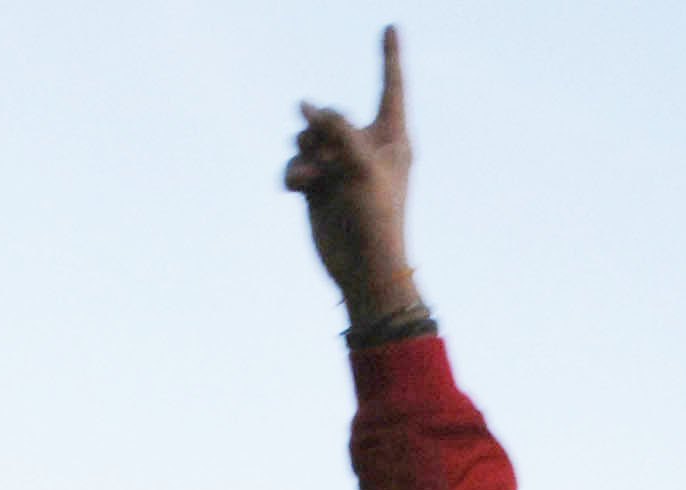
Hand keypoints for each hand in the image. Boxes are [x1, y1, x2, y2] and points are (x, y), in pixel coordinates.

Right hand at [286, 26, 416, 320]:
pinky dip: (293, 172)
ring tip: (314, 177)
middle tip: (330, 163)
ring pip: (308, 136)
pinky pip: (295, 161)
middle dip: (322, 132)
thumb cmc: (377, 217)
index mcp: (392, 138)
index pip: (391, 87)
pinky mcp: (318, 184)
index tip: (391, 27)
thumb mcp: (363, 163)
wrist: (362, 267)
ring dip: (305, 153)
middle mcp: (365, 147)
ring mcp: (339, 166)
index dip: (390, 57)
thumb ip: (335, 127)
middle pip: (333, 115)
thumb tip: (304, 108)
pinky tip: (299, 188)